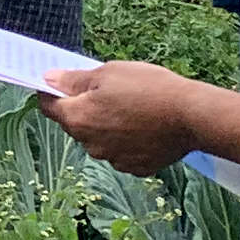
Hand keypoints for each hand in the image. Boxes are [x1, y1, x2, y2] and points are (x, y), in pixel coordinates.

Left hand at [37, 61, 214, 176]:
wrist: (192, 116)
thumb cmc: (149, 88)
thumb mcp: (108, 72)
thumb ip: (74, 80)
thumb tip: (49, 80)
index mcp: (78, 119)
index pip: (48, 106)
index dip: (50, 92)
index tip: (58, 81)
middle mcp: (91, 144)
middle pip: (74, 124)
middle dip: (82, 107)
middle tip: (105, 90)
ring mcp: (113, 159)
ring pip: (98, 139)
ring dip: (105, 125)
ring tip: (130, 107)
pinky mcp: (135, 167)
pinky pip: (121, 151)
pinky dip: (125, 140)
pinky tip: (143, 125)